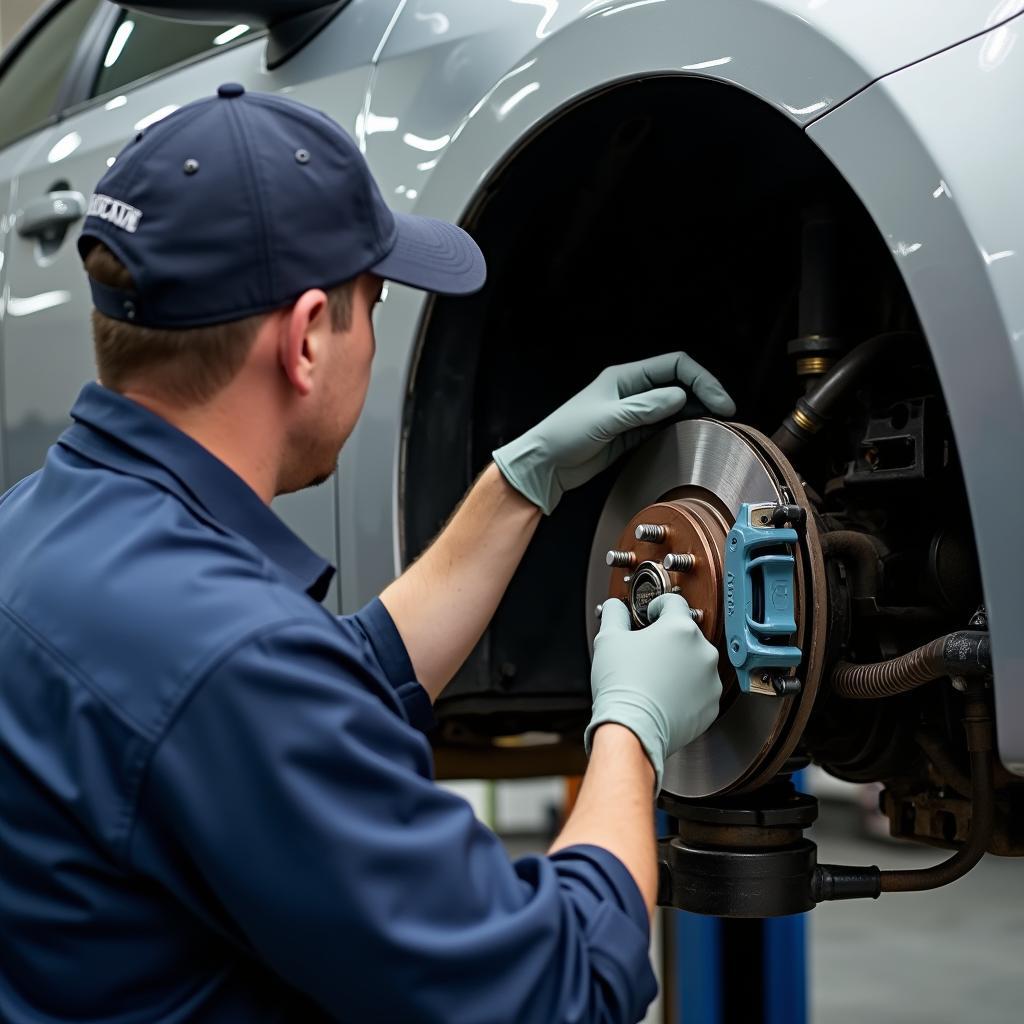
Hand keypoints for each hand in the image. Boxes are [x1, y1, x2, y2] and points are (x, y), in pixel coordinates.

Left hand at [491, 351, 733, 514]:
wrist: (545, 464)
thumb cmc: (565, 434)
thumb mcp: (607, 418)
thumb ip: (645, 408)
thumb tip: (680, 396)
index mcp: (625, 377)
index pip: (674, 366)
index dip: (701, 379)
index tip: (719, 400)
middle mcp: (632, 391)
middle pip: (678, 383)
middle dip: (704, 393)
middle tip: (725, 412)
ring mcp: (632, 412)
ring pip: (673, 405)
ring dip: (694, 411)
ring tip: (715, 423)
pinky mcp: (630, 434)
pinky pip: (662, 425)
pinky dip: (679, 427)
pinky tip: (692, 433)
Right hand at [585, 594, 722, 791]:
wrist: (633, 730)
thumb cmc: (622, 686)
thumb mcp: (608, 639)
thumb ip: (615, 613)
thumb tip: (615, 606)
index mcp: (680, 628)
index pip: (673, 602)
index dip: (657, 606)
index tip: (649, 616)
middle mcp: (703, 651)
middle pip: (685, 634)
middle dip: (667, 640)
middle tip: (647, 652)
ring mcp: (710, 679)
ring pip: (695, 662)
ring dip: (680, 665)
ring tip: (655, 677)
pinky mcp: (711, 704)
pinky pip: (700, 689)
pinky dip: (686, 689)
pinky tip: (665, 694)